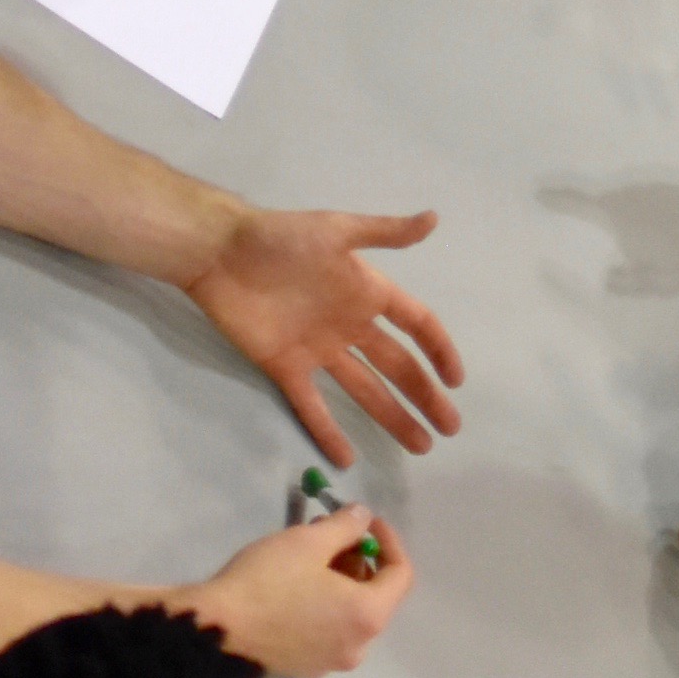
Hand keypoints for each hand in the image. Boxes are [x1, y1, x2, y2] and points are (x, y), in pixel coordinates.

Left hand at [185, 205, 465, 457]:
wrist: (221, 253)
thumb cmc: (282, 238)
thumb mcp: (337, 229)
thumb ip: (385, 232)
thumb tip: (434, 219)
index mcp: (366, 290)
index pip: (414, 323)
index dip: (437, 349)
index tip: (456, 382)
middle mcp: (349, 324)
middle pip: (396, 365)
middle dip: (424, 396)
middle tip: (449, 429)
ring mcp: (318, 349)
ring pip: (364, 390)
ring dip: (392, 418)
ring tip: (420, 446)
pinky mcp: (285, 368)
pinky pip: (313, 405)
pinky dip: (329, 432)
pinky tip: (348, 458)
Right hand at [190, 508, 413, 673]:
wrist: (218, 631)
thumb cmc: (269, 582)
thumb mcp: (310, 541)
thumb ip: (346, 526)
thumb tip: (364, 518)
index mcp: (366, 617)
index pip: (400, 575)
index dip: (388, 541)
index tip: (366, 519)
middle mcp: (357, 646)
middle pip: (377, 595)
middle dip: (359, 556)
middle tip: (331, 529)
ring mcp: (331, 662)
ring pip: (351, 612)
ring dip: (341, 577)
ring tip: (310, 549)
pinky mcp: (306, 666)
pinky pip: (331, 628)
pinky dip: (326, 601)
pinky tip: (297, 581)